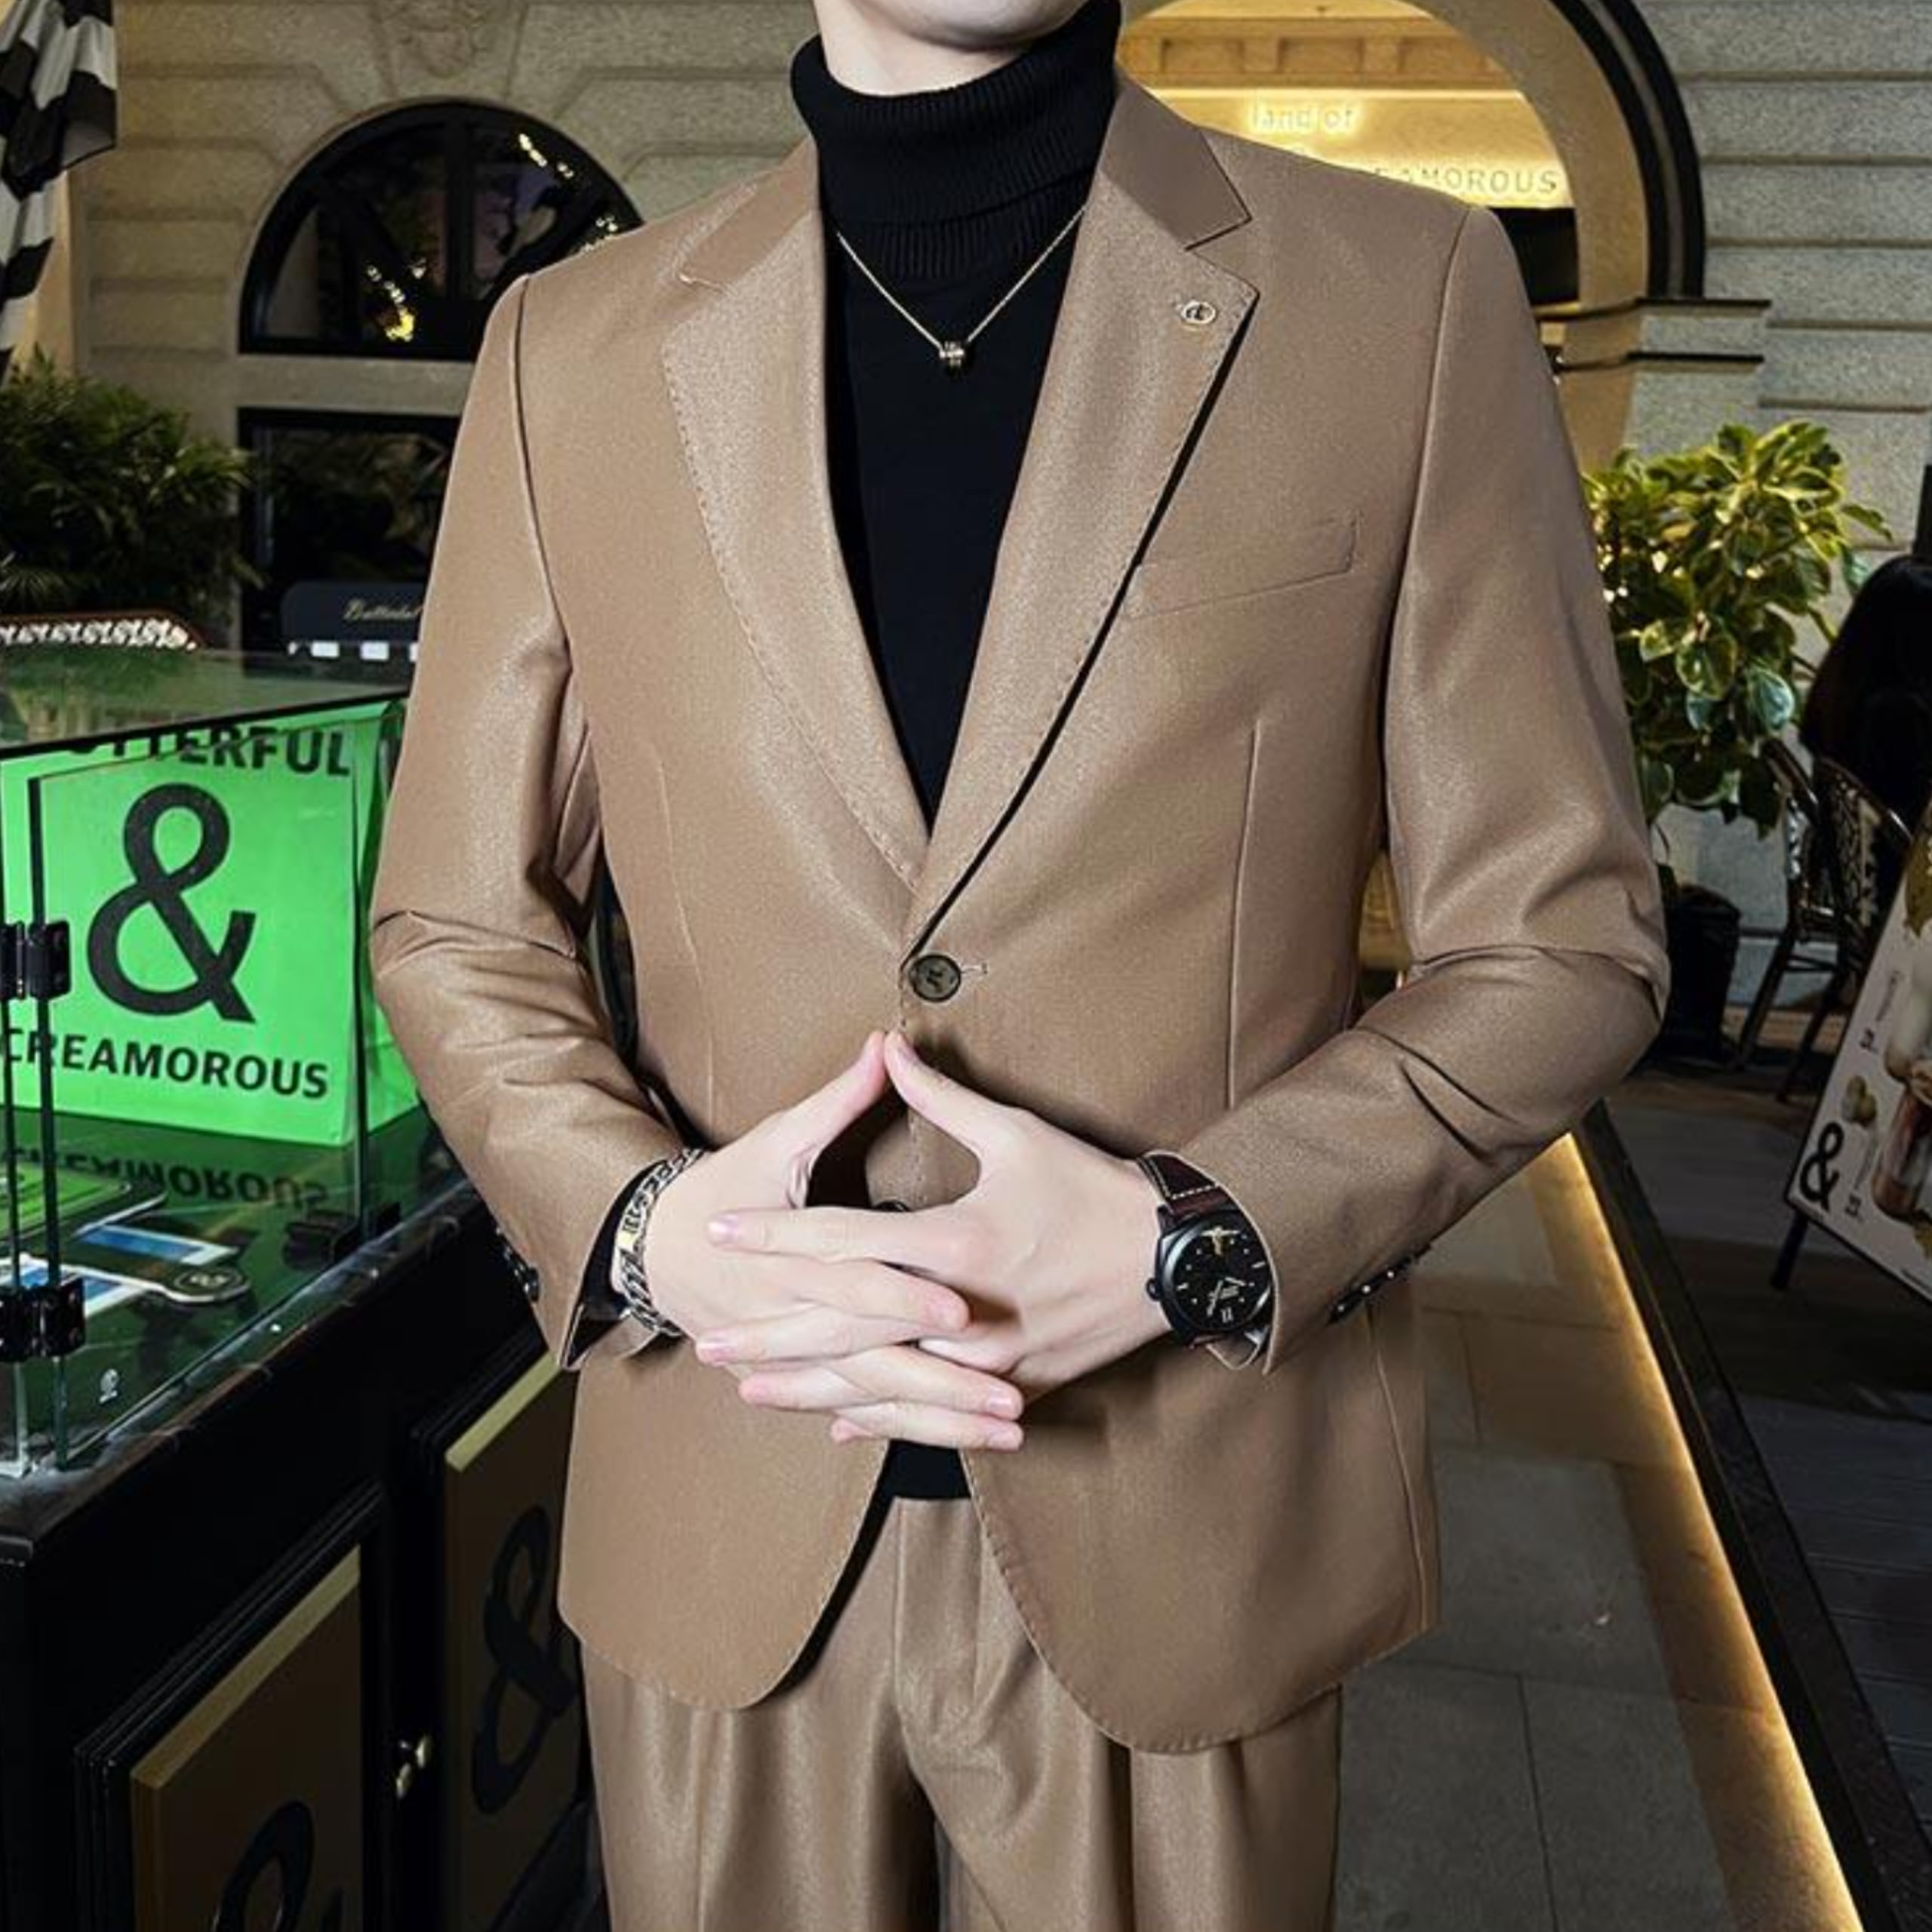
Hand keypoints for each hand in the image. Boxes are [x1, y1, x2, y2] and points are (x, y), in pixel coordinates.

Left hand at [698, 1029, 1171, 1443]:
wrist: (1178, 1261)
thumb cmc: (1094, 1189)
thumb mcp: (1018, 1134)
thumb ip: (941, 1098)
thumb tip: (889, 1046)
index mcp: (954, 1243)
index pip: (843, 1240)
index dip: (777, 1235)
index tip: (722, 1231)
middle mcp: (962, 1311)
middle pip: (845, 1330)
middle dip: (771, 1338)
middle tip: (710, 1342)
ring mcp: (988, 1360)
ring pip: (882, 1385)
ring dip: (811, 1390)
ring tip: (751, 1391)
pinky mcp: (1016, 1384)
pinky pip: (936, 1413)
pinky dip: (883, 1420)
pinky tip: (837, 1424)